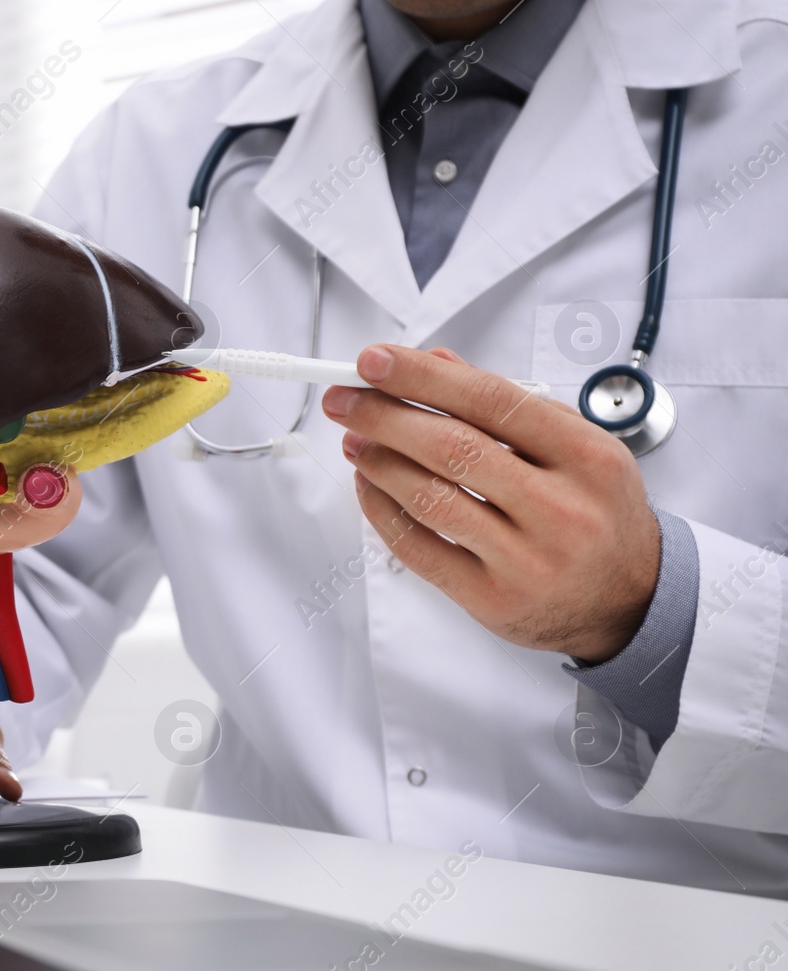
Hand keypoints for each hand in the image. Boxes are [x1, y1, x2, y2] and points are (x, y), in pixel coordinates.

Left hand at [322, 344, 660, 663]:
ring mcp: (526, 558)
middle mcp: (560, 508)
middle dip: (384, 417)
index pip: (491, 401)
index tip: (374, 361)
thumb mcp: (578, 448)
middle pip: (453, 448)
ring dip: (378, 463)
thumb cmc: (596, 513)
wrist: (632, 600)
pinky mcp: (491, 598)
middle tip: (345, 398)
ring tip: (353, 439)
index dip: (424, 378)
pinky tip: (367, 485)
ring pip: (431, 498)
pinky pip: (419, 549)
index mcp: (586, 456)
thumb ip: (509, 405)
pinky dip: (382, 511)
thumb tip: (437, 363)